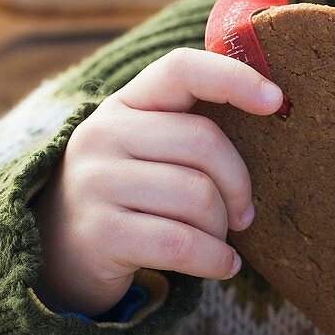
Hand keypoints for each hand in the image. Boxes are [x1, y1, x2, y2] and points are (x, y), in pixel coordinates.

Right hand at [31, 47, 284, 316]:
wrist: (58, 254)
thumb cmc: (130, 194)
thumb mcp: (147, 147)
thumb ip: (190, 127)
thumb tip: (274, 106)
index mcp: (126, 103)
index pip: (181, 69)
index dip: (233, 77)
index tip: (277, 100)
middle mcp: (104, 134)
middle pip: (204, 143)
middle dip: (238, 184)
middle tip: (244, 213)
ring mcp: (96, 182)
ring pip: (198, 197)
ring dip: (222, 228)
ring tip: (219, 239)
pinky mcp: (100, 233)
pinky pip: (182, 243)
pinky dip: (215, 258)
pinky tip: (224, 265)